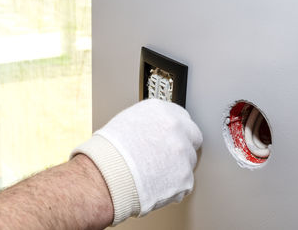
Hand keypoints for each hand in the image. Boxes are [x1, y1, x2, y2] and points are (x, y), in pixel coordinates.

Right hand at [71, 99, 202, 224]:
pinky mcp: (185, 178)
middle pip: (192, 137)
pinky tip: (155, 185)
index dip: (177, 131)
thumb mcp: (128, 122)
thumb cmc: (109, 152)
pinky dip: (173, 186)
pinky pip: (184, 182)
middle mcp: (177, 128)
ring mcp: (183, 153)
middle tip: (167, 157)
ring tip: (154, 173)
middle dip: (183, 146)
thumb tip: (157, 129)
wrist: (105, 177)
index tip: (172, 138)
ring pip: (188, 161)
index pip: (182, 118)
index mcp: (162, 111)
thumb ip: (151, 123)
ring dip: (177, 167)